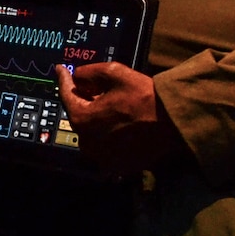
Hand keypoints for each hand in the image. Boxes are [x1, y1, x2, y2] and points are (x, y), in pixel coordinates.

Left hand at [55, 61, 180, 175]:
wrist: (174, 123)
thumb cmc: (145, 97)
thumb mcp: (115, 73)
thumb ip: (89, 72)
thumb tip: (77, 76)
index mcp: (83, 120)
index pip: (67, 96)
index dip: (64, 79)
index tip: (60, 70)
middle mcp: (88, 143)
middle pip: (80, 116)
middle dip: (84, 100)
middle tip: (94, 87)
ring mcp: (102, 157)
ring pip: (93, 132)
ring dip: (97, 119)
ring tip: (112, 106)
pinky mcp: (118, 165)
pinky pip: (107, 146)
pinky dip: (109, 134)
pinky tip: (121, 123)